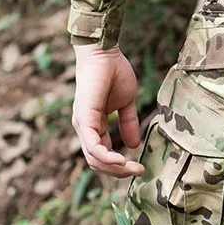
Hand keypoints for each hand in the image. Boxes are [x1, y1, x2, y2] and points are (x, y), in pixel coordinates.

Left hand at [72, 44, 143, 177]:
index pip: (103, 156)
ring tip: (134, 168)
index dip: (121, 166)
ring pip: (94, 159)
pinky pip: (94, 147)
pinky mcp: (84, 118)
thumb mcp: (126, 104)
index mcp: (94, 125)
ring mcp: (82, 124)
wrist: (104, 52)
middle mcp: (85, 128)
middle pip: (97, 163)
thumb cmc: (114, 72)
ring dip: (115, 169)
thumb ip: (128, 124)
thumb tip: (133, 146)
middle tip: (138, 171)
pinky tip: (122, 161)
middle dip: (119, 172)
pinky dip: (108, 158)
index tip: (140, 167)